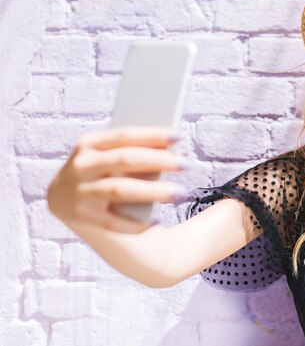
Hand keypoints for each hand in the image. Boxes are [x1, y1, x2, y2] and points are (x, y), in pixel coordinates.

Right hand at [46, 127, 188, 233]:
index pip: (125, 135)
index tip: (179, 136)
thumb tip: (170, 147)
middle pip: (125, 159)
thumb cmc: (100, 171)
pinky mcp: (81, 217)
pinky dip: (136, 224)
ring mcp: (78, 192)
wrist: (62, 198)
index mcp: (88, 143)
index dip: (152, 135)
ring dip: (153, 191)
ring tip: (180, 192)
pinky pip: (112, 222)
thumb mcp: (107, 155)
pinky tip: (157, 223)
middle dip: (159, 161)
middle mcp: (80, 166)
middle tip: (187, 164)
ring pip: (120, 189)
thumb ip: (131, 150)